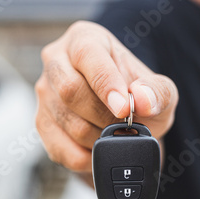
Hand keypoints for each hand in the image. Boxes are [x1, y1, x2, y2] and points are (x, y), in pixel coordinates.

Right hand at [35, 20, 177, 176]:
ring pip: (68, 123)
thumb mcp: (159, 89)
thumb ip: (157, 91)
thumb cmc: (135, 95)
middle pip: (70, 90)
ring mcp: (44, 94)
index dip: (105, 83)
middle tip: (126, 126)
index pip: (87, 55)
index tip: (124, 109)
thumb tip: (142, 100)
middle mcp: (56, 62)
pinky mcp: (41, 123)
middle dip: (104, 116)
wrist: (121, 118)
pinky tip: (100, 149)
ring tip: (115, 135)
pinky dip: (87, 157)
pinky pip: (61, 148)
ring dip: (98, 138)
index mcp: (84, 39)